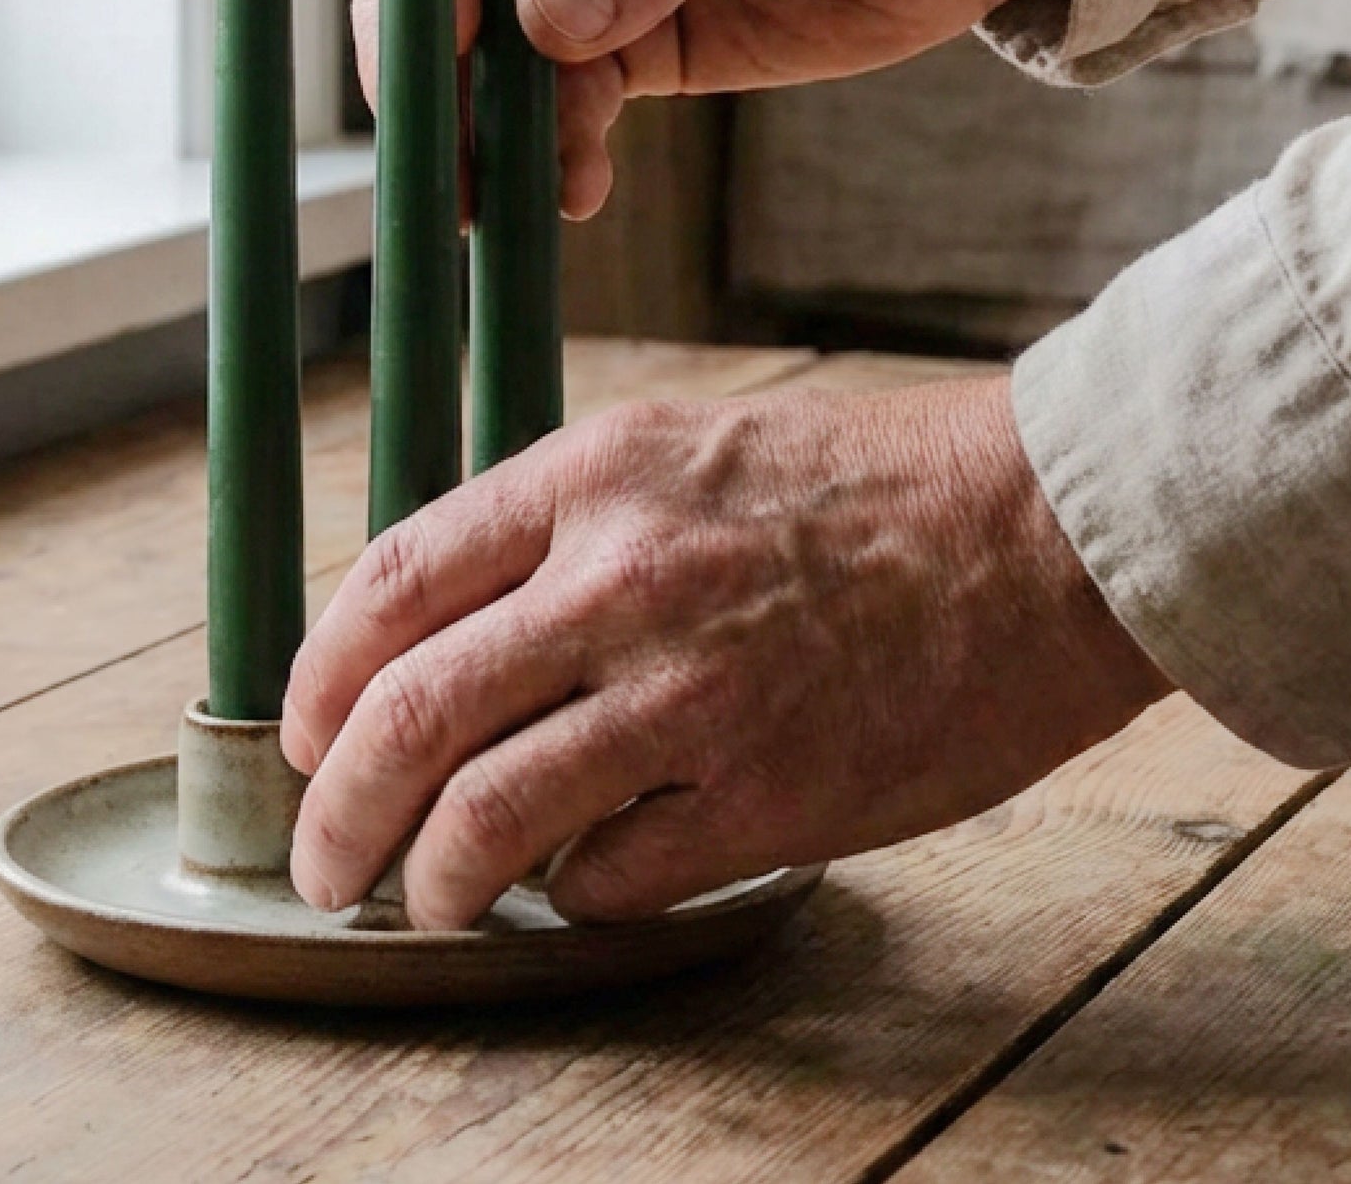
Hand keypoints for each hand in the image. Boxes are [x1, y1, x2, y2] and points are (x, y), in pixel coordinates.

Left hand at [281, 378, 1168, 928]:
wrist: (1042, 530)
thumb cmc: (877, 486)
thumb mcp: (695, 450)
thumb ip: (574, 527)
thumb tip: (457, 634)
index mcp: (597, 475)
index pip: (393, 580)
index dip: (321, 676)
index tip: (308, 731)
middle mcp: (620, 577)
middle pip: (406, 715)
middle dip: (336, 809)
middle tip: (325, 861)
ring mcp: (688, 693)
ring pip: (483, 817)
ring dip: (430, 879)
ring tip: (428, 899)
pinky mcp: (762, 796)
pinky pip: (608, 877)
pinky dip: (571, 897)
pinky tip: (583, 884)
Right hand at [349, 0, 1071, 218]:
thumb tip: (540, 17)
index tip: (448, 9)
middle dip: (425, 41)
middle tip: (437, 125)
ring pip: (481, 37)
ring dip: (480, 114)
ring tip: (493, 190)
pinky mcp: (627, 33)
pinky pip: (559, 94)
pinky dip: (554, 143)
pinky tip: (574, 187)